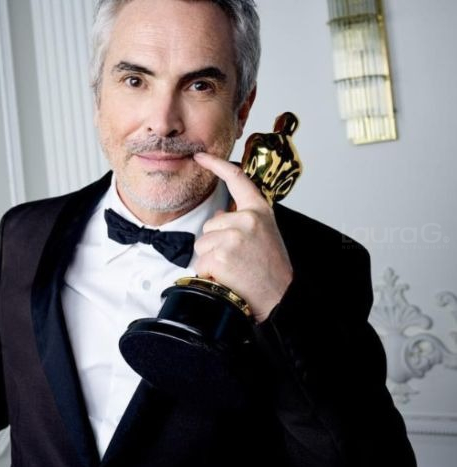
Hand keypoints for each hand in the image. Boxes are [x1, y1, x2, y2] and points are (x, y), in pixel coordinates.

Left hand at [192, 152, 292, 322]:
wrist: (280, 297)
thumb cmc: (272, 270)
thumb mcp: (265, 235)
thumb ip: (244, 220)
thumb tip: (220, 214)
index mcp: (260, 211)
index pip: (237, 180)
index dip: (216, 164)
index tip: (200, 155)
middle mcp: (247, 219)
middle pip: (210, 223)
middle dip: (216, 242)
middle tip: (238, 259)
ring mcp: (233, 235)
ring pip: (202, 243)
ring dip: (211, 258)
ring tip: (234, 268)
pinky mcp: (221, 254)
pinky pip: (200, 261)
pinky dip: (208, 272)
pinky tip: (227, 276)